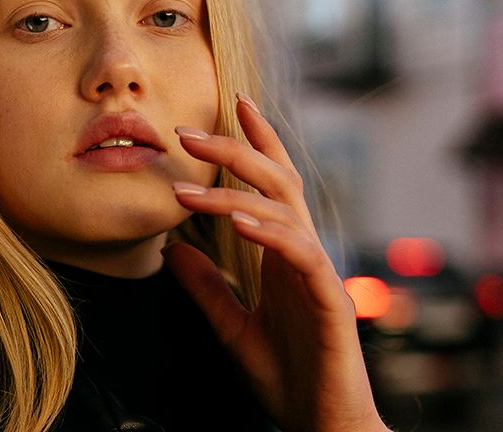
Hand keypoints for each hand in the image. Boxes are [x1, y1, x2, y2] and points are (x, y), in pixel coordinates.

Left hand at [163, 93, 388, 431]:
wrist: (323, 425)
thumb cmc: (289, 376)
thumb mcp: (232, 326)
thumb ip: (207, 288)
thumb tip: (172, 249)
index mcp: (283, 254)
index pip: (272, 185)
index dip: (257, 142)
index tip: (236, 103)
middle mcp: (303, 253)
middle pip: (276, 182)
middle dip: (235, 150)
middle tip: (187, 132)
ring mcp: (318, 273)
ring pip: (283, 211)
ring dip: (234, 192)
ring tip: (187, 188)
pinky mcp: (330, 300)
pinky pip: (301, 255)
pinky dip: (270, 233)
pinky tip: (238, 222)